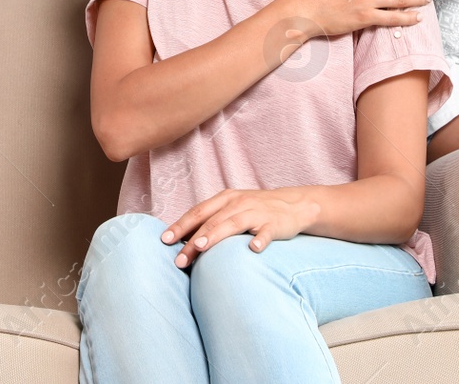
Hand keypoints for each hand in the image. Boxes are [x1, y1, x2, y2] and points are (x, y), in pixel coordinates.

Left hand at [161, 188, 312, 267]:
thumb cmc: (256, 210)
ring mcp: (256, 212)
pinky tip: (253, 249)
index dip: (180, 225)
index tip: (164, 240)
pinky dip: (260, 240)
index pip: (198, 212)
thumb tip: (184, 240)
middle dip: (193, 240)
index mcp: (225, 199)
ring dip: (216, 235)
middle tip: (179, 259)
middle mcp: (238, 203)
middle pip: (211, 221)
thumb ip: (211, 220)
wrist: (294, 204)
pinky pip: (266, 232)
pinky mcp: (275, 224)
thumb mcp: (232, 208)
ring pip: (233, 223)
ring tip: (200, 247)